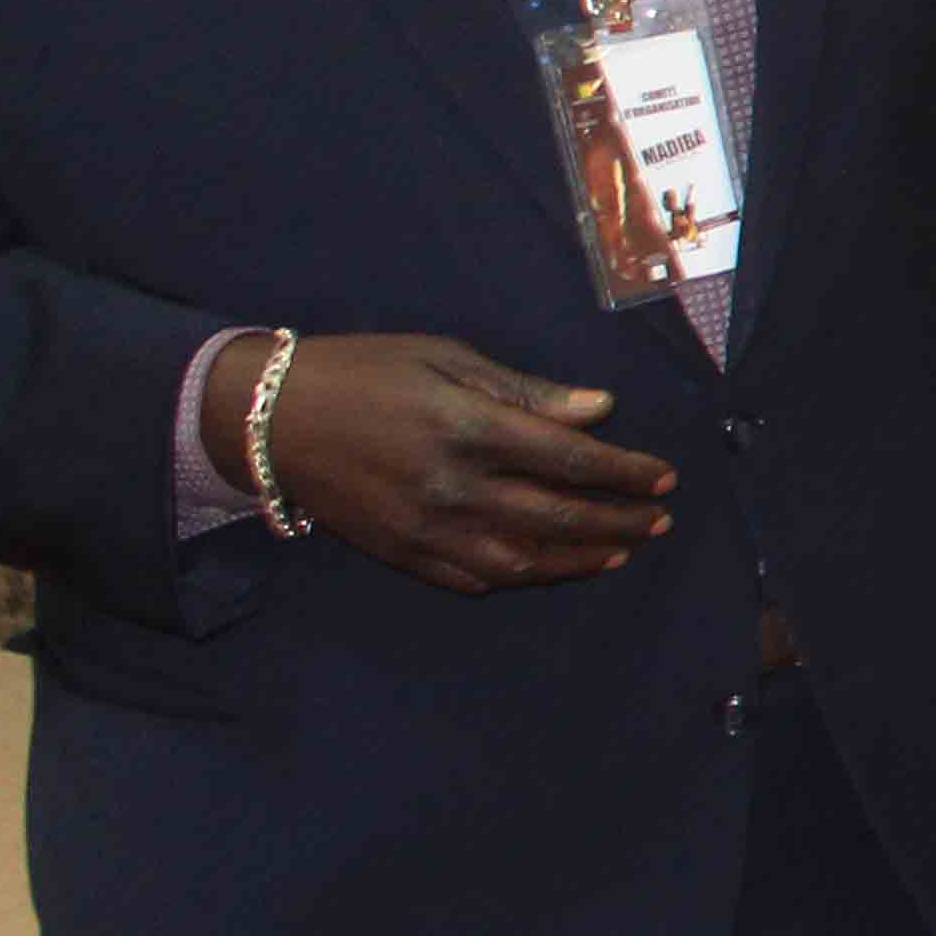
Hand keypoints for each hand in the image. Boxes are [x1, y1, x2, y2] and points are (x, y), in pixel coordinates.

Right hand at [210, 331, 673, 590]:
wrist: (270, 418)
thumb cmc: (365, 372)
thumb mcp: (445, 358)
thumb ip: (525, 392)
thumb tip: (600, 410)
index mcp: (467, 430)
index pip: (570, 460)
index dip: (625, 472)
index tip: (664, 477)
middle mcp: (452, 488)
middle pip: (558, 516)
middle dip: (619, 520)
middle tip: (660, 518)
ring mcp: (425, 529)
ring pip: (523, 560)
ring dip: (580, 559)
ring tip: (622, 549)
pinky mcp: (401, 553)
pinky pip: (474, 578)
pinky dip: (521, 576)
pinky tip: (551, 566)